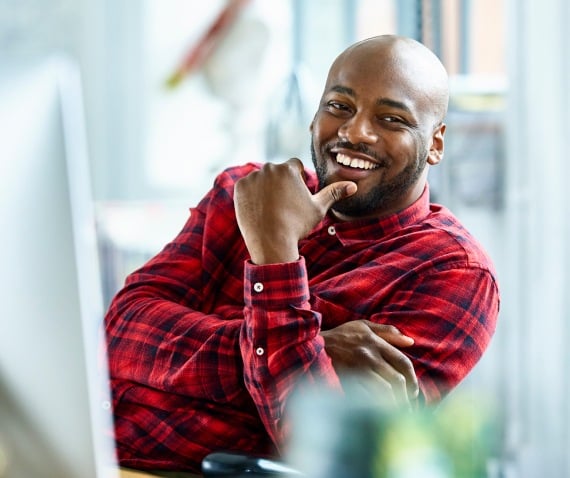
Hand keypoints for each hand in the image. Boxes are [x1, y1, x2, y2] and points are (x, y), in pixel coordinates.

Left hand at [234, 159, 356, 263]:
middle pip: (277, 172)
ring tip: (270, 209)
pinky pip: (247, 188)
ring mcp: (253, 177)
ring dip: (265, 189)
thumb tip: (352, 186)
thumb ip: (333, 193)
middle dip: (280, 185)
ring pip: (261, 179)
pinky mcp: (240, 187)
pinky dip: (251, 196)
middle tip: (282, 207)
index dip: (297, 182)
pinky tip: (259, 210)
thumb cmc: (297, 225)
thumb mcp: (318, 208)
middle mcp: (269, 168)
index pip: (294, 167)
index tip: (295, 198)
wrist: (271, 242)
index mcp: (289, 169)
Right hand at [321, 320, 418, 407]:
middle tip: (408, 406)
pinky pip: (368, 397)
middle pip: (397, 380)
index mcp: (376, 342)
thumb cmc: (342, 335)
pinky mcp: (348, 380)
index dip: (413, 379)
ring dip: (394, 404)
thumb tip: (410, 341)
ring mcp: (358, 369)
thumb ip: (388, 331)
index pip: (403, 362)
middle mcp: (369, 355)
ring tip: (397, 412)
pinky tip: (381, 411)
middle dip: (406, 396)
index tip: (414, 391)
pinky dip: (378, 406)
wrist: (314, 344)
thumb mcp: (364, 326)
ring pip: (385, 391)